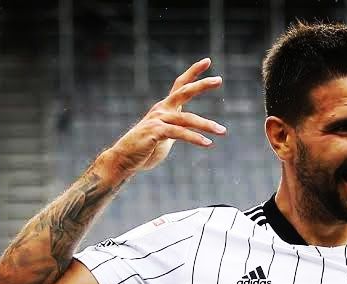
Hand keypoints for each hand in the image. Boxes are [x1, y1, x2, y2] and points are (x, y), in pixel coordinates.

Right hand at [106, 58, 225, 172]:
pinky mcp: (156, 132)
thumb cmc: (145, 149)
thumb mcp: (165, 135)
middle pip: (184, 92)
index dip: (193, 72)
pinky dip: (195, 138)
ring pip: (187, 119)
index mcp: (164, 108)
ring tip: (223, 131)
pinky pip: (180, 133)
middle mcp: (161, 110)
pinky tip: (208, 143)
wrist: (124, 160)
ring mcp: (157, 120)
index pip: (180, 85)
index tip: (207, 61)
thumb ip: (177, 129)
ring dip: (207, 125)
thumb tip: (189, 128)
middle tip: (219, 79)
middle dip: (202, 85)